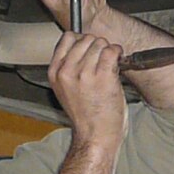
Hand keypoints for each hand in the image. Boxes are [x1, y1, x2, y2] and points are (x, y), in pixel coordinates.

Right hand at [49, 30, 125, 154]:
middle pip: (86, 38)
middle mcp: (67, 71)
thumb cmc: (85, 115)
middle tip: (102, 61)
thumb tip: (83, 45)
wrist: (95, 135)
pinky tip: (117, 63)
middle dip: (98, 46)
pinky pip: (112, 51)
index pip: (67, 38)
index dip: (82, 41)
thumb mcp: (65, 89)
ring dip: (109, 51)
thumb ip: (69, 67)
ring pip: (101, 43)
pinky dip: (118, 54)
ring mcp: (84, 73)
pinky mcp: (103, 77)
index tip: (90, 50)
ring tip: (109, 66)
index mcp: (55, 72)